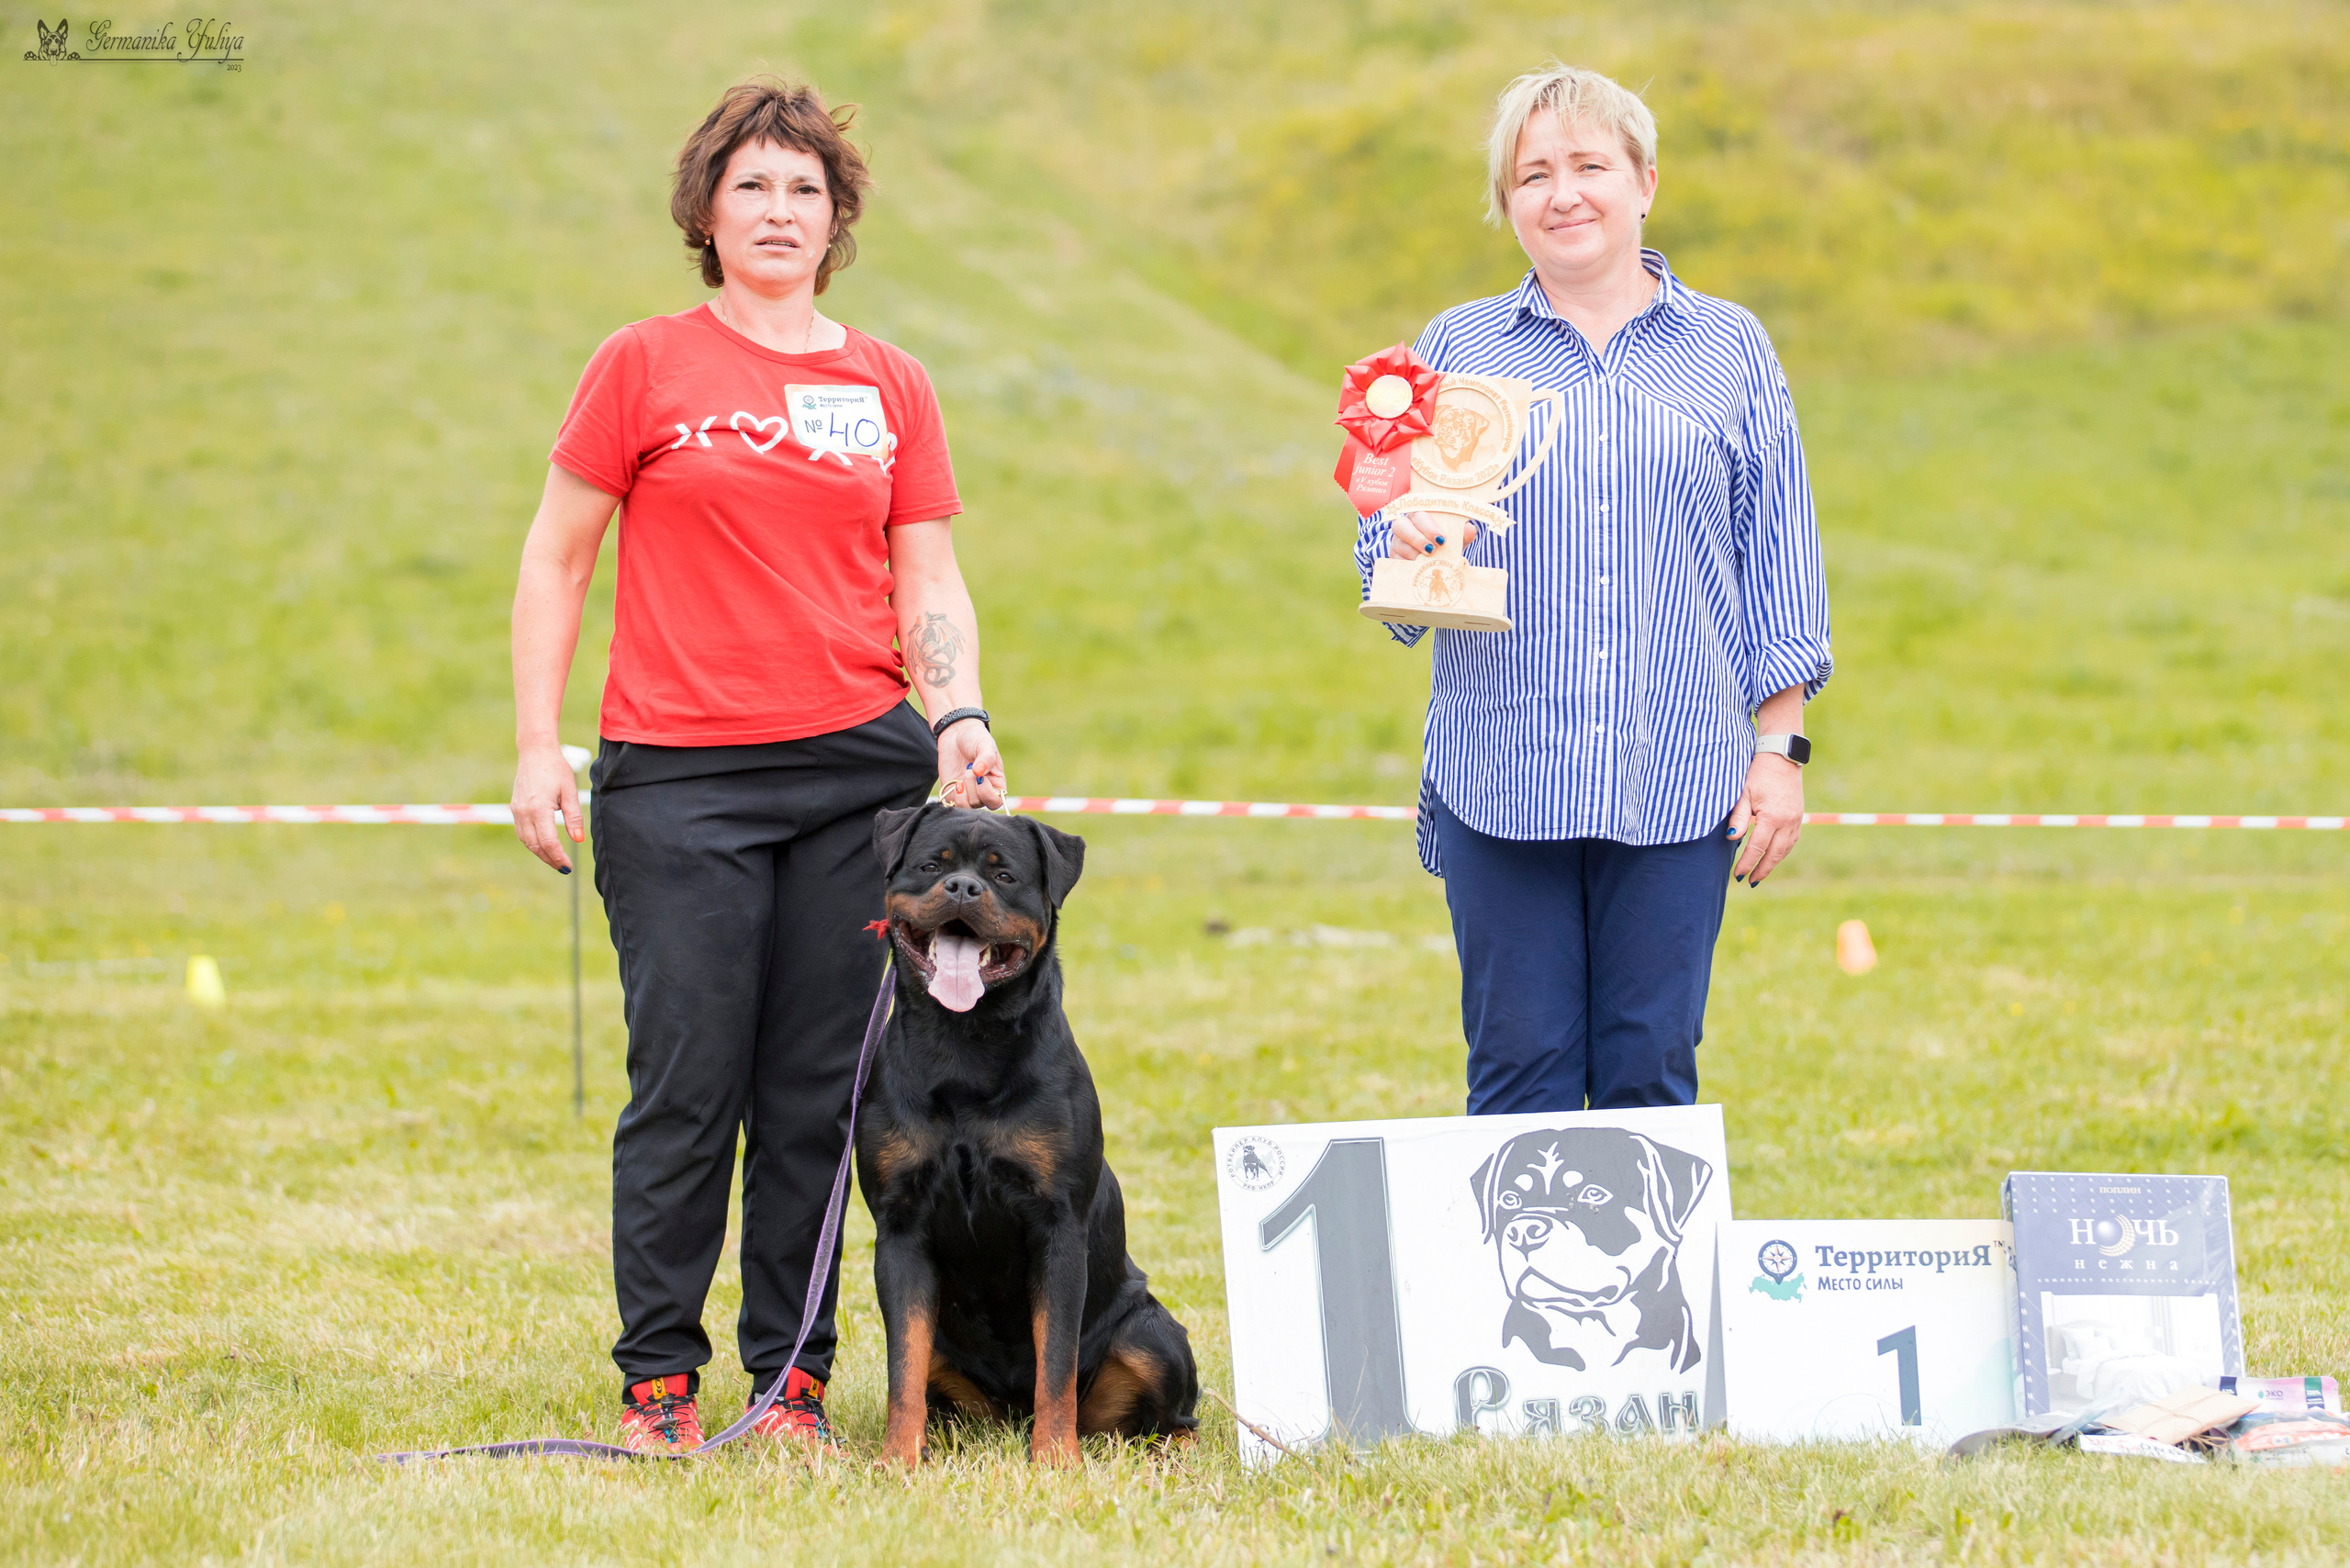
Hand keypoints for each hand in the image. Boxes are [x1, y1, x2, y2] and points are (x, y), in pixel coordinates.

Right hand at [512, 744, 583, 871]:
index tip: (567, 866)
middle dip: (549, 859)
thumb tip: (578, 839)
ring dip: (540, 853)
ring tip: (555, 860)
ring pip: (526, 841)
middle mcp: (524, 812)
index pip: (547, 841)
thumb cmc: (556, 769)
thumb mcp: (570, 792)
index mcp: (538, 808)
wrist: (535, 752)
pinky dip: (532, 843)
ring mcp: (517, 811)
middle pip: (535, 845)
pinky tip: (543, 846)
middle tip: (563, 867)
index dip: (557, 856)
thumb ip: (574, 817)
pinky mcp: (515, 808)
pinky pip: (522, 832)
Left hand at [936, 717, 1005, 809]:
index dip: (987, 793)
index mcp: (996, 784)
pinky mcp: (953, 793)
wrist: (956, 734)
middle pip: (979, 803)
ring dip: (963, 793)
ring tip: (962, 777)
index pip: (996, 801)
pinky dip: (954, 796)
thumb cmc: (976, 739)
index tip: (980, 776)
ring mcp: (967, 793)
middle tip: (969, 768)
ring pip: (966, 807)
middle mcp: (982, 792)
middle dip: (972, 786)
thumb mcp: (985, 745)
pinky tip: (955, 782)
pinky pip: (953, 804)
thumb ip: (986, 758)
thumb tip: (979, 773)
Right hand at [1387, 511, 1476, 560]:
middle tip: (1433, 550)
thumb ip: (1463, 534)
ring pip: (1397, 543)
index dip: (1429, 526)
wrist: (1436, 562)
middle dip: (1417, 537)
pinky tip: (1418, 567)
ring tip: (1427, 559)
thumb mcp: (1456, 540)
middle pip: (1401, 525)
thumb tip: (1470, 529)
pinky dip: (1407, 564)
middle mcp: (1404, 526)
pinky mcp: (1393, 557)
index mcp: (1420, 516)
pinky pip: (1395, 559)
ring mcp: (1396, 542)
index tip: (1442, 539)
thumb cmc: (1445, 545)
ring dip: (1413, 552)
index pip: (1419, 514)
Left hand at [1727, 753, 1803, 887]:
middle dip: (1762, 870)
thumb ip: (1739, 817)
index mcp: (1772, 816)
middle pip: (1774, 854)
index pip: (1758, 847)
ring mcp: (1796, 820)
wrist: (1781, 758)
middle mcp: (1788, 821)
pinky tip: (1773, 857)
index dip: (1747, 863)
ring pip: (1785, 849)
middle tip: (1749, 882)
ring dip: (1773, 863)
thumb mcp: (1743, 793)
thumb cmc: (1757, 775)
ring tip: (1760, 874)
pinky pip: (1791, 841)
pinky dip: (1781, 852)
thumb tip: (1733, 838)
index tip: (1738, 875)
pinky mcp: (1799, 817)